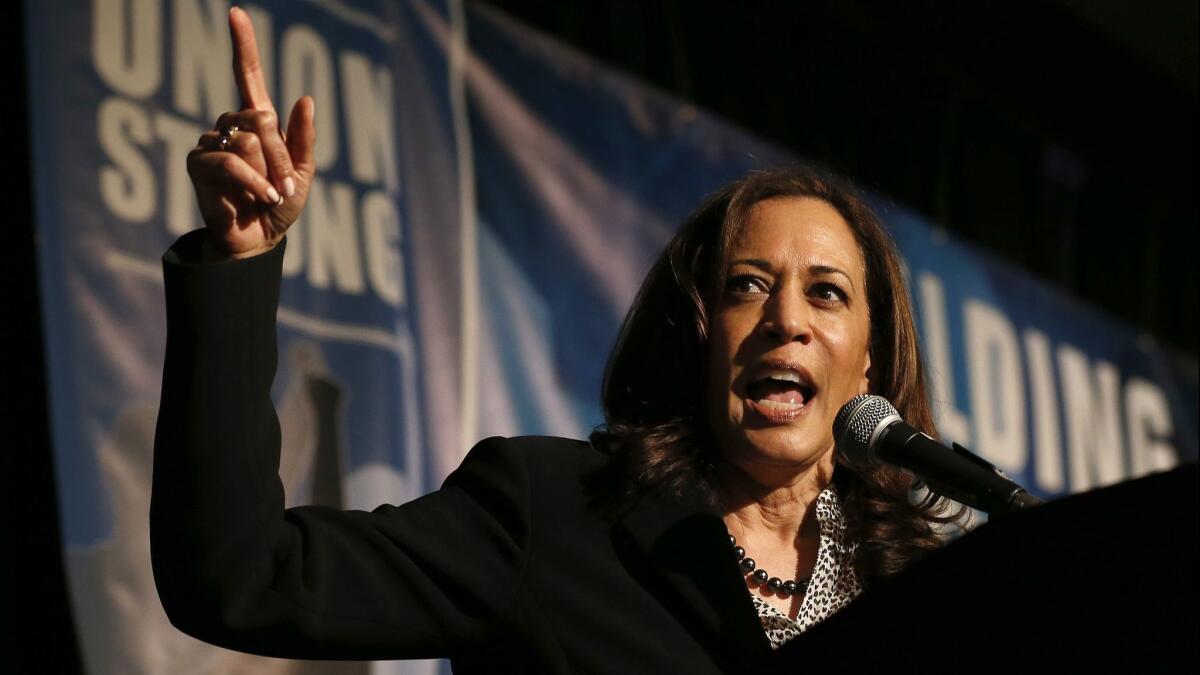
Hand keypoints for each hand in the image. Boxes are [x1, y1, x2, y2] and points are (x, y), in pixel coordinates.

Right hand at [187, 6, 315, 259]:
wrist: (259, 240)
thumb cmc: (280, 205)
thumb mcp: (303, 173)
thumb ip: (302, 138)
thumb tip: (304, 98)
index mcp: (258, 122)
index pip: (249, 75)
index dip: (243, 45)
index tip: (235, 13)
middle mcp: (231, 126)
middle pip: (260, 120)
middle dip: (280, 156)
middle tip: (283, 184)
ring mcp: (212, 143)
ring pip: (248, 141)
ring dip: (268, 171)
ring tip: (269, 193)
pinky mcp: (198, 164)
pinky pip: (230, 160)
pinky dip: (252, 181)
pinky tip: (262, 197)